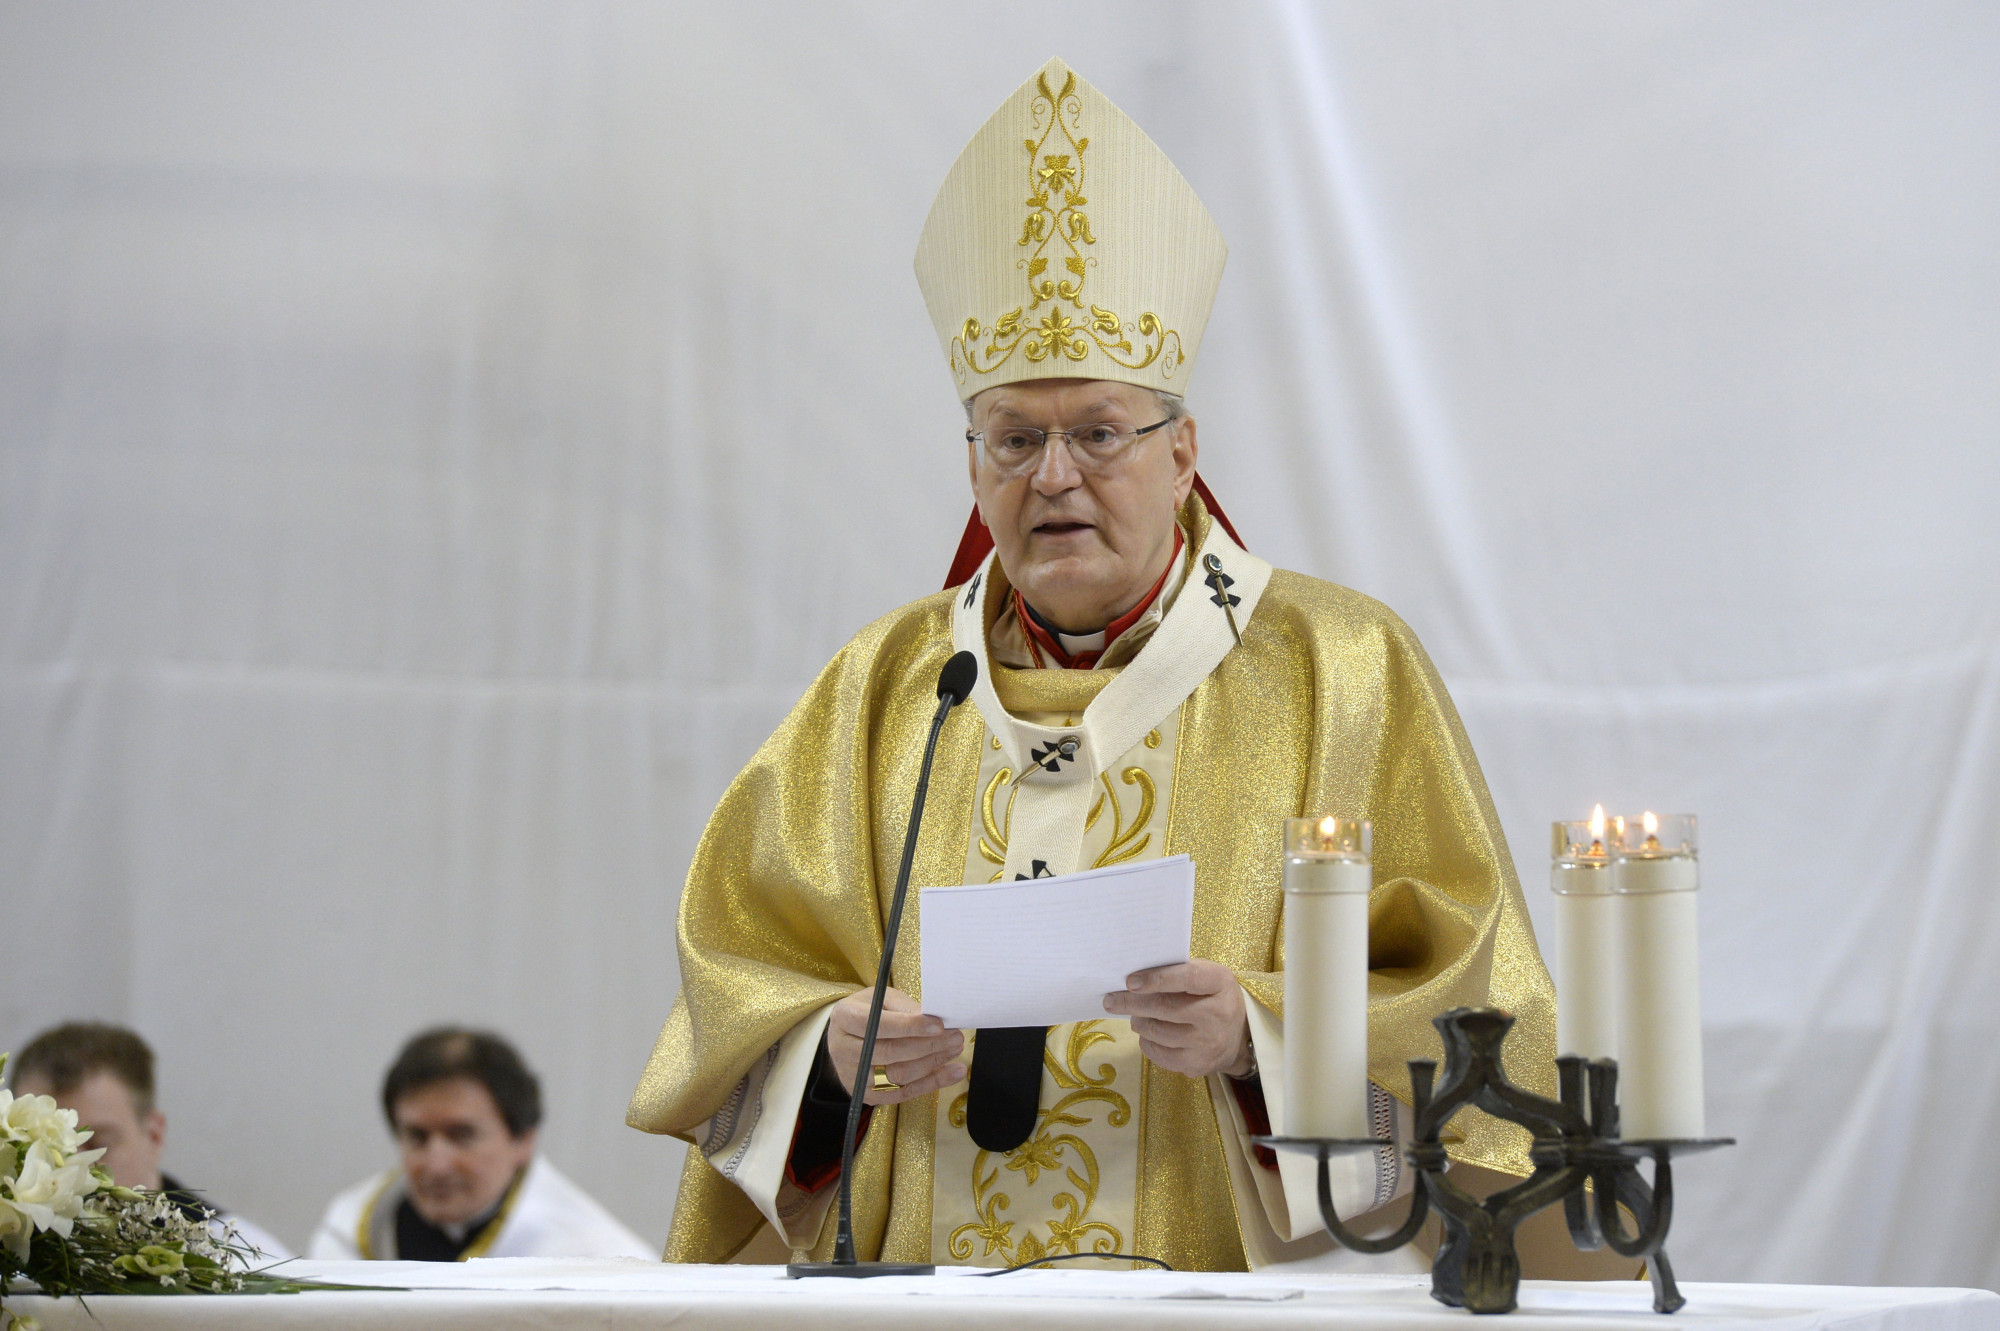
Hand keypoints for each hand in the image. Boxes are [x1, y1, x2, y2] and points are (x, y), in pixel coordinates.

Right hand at [825, 987, 966, 1105]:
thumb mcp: (883, 999)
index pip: (878, 1025)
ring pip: (898, 1075)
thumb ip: (905, 1008)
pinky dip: (932, 1083)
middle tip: (955, 1036)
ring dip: (932, 1064)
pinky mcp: (866, 1095)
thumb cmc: (870, 1012)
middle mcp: (842, 1049)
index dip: (909, 1026)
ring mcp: (853, 1076)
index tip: (939, 1025)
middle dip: (928, 1045)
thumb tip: (935, 1020)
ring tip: (955, 1049)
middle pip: (889, 1052)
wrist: (848, 1036)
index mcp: (844, 1018)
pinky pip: (904, 1093)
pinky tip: (953, 1072)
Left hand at [1102, 960, 1251, 1077]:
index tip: (1130, 981)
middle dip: (1132, 1003)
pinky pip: (1159, 1054)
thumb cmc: (1212, 996)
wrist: (1239, 1035)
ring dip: (1138, 1021)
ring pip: (1158, 1032)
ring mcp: (1208, 1043)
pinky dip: (1146, 1041)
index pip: (1187, 978)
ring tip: (1135, 1015)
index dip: (1157, 979)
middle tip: (1111, 1000)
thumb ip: (1178, 971)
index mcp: (1220, 983)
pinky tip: (1147, 1033)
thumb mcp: (1207, 975)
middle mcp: (1217, 1014)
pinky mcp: (1197, 1064)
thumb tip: (1134, 978)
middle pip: (1166, 1008)